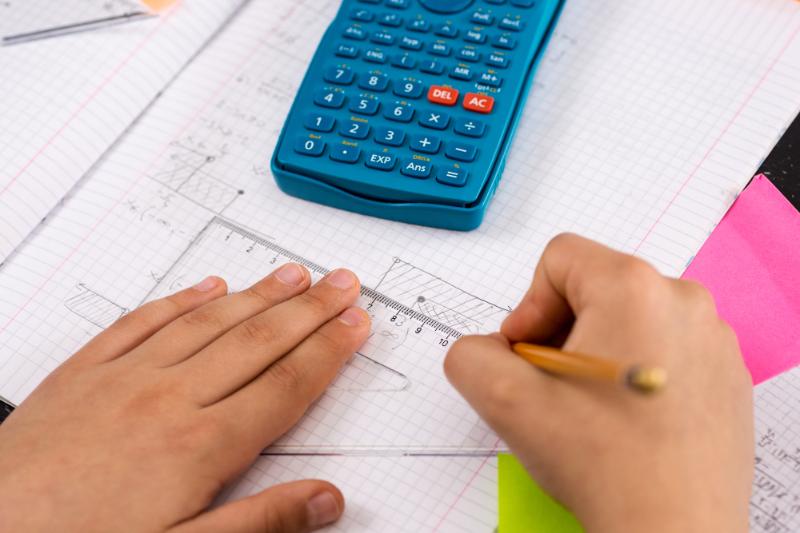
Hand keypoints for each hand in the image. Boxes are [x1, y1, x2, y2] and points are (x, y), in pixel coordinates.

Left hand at [0, 265, 369, 532]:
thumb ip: (260, 523)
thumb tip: (326, 500)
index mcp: (200, 446)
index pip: (286, 385)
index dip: (328, 351)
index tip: (355, 324)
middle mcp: (170, 398)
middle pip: (258, 341)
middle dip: (309, 310)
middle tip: (342, 282)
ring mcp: (126, 378)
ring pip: (209, 322)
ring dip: (258, 295)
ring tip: (293, 274)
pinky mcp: (84, 372)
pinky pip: (142, 321)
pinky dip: (181, 300)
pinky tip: (206, 286)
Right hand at [445, 234, 752, 532]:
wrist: (673, 532)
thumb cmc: (605, 466)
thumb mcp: (503, 400)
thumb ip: (470, 354)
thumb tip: (485, 349)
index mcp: (634, 288)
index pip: (559, 259)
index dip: (528, 307)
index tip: (531, 358)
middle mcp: (683, 301)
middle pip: (595, 289)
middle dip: (561, 333)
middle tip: (556, 388)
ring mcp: (712, 338)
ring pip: (630, 320)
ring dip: (597, 354)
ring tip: (592, 409)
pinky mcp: (726, 373)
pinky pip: (664, 349)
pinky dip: (635, 373)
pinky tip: (626, 421)